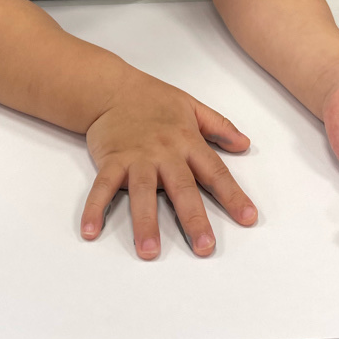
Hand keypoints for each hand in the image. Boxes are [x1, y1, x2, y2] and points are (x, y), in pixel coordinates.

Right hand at [81, 71, 257, 258]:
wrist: (112, 87)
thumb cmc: (153, 98)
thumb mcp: (192, 106)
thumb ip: (219, 126)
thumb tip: (244, 143)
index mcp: (187, 141)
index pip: (215, 171)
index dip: (232, 194)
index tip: (248, 217)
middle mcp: (164, 152)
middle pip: (182, 188)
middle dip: (193, 218)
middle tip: (204, 246)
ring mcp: (136, 158)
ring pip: (142, 192)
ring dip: (145, 222)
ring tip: (149, 250)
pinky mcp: (111, 160)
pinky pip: (102, 186)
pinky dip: (94, 207)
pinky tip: (91, 230)